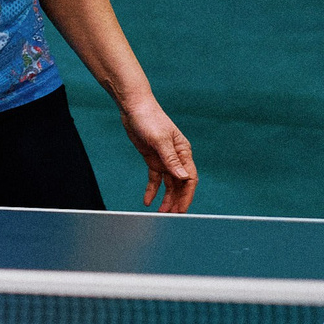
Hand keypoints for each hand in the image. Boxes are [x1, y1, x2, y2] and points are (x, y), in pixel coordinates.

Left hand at [118, 95, 195, 212]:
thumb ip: (171, 159)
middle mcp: (177, 157)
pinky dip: (152, 190)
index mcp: (183, 152)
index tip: (181, 209)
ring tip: (161, 213)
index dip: (186, 195)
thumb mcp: (159, 140)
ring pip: (169, 184)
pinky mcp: (152, 159)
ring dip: (166, 198)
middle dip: (177, 200)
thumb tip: (183, 177)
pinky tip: (148, 201)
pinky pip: (155, 178)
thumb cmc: (149, 119)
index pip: (189, 178)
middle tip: (172, 216)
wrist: (134, 108)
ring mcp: (164, 159)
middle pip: (180, 184)